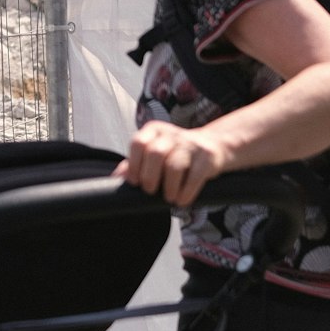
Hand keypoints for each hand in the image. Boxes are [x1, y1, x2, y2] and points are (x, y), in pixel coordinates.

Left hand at [113, 120, 227, 207]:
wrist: (212, 146)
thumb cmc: (175, 154)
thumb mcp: (153, 153)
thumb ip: (134, 163)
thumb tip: (117, 177)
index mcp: (154, 131)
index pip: (138, 143)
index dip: (133, 165)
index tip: (135, 182)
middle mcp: (171, 134)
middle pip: (155, 154)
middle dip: (150, 177)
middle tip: (151, 191)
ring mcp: (191, 143)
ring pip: (174, 166)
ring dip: (169, 188)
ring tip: (169, 198)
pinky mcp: (207, 155)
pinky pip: (195, 176)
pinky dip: (186, 192)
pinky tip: (183, 200)